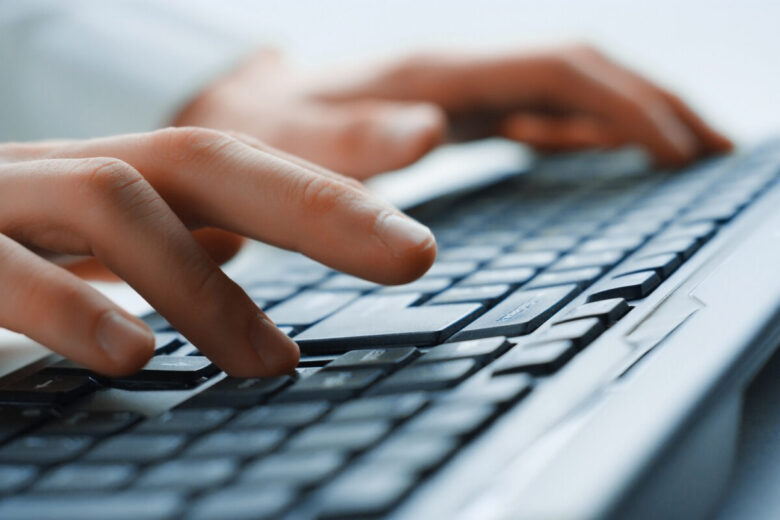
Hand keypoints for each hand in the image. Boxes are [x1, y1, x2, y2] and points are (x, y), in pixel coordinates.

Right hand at [0, 128, 435, 375]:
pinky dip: (68, 308)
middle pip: (203, 159)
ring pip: (111, 199)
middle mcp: (55, 176)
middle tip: (414, 255)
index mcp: (105, 185)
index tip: (417, 247)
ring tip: (269, 360)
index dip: (329, 197)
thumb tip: (249, 293)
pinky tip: (132, 358)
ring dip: (202, 282)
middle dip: (318, 203)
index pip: (234, 172)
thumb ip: (163, 259)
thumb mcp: (78, 258)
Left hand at [175, 45, 732, 178]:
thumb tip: (431, 132)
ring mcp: (459, 92)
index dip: (625, 104)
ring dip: (629, 117)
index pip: (557, 71)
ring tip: (685, 154)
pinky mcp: (453, 114)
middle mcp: (458, 76)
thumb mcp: (293, 145)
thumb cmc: (265, 134)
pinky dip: (583, 132)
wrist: (236, 112)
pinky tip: (602, 153)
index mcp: (436, 77)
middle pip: (580, 72)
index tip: (678, 149)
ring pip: (565, 91)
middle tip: (714, 152)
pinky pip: (534, 115)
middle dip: (652, 105)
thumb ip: (353, 144)